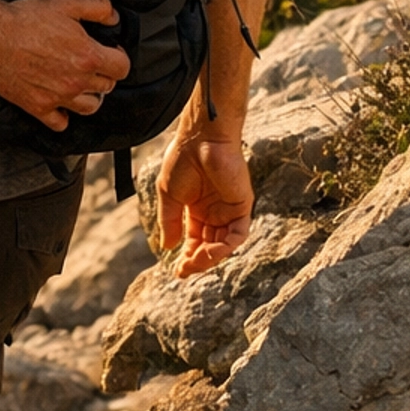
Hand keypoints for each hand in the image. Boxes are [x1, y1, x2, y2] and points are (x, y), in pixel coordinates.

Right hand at [0, 0, 131, 130]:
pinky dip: (63, 116)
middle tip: (92, 64)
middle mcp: (76, 81)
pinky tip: (60, 104)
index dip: (118, 57)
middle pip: (107, 87)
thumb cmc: (24, 20)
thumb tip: (113, 17)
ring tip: (80, 84)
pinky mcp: (38, 107)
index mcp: (87, 56)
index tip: (110, 52)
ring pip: (89, 107)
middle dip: (103, 74)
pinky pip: (60, 123)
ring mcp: (58, 97)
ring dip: (89, 96)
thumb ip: (97, 7)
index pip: (122, 68)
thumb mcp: (65, 2)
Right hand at [157, 131, 253, 277]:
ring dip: (210, 258)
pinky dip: (225, 247)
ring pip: (224, 245)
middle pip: (209, 246)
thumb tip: (167, 247)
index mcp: (197, 209)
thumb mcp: (169, 195)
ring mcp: (229, 210)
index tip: (176, 271)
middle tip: (184, 270)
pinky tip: (209, 251)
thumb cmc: (182, 161)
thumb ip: (169, 221)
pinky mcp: (242, 206)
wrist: (199, 140)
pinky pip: (237, 234)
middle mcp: (214, 212)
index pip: (195, 240)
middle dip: (197, 262)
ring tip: (194, 262)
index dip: (187, 257)